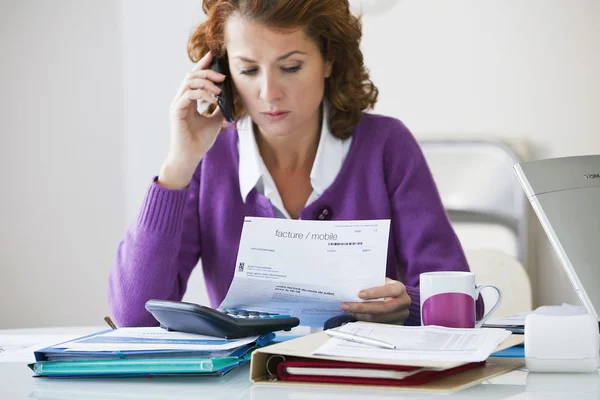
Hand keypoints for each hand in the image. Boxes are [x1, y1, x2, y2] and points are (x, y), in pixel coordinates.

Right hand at [159, 51, 226, 187]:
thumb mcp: (216, 120)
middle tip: (222, 75)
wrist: (191, 156)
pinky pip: (189, 95)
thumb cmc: (200, 140)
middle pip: (191, 76)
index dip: (202, 65)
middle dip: (207, 71)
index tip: (212, 55)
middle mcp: (181, 99)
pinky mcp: (176, 111)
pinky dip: (203, 94)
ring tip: (219, 89)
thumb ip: (219, 107)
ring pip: (189, 82)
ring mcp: (177, 104)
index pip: (194, 77)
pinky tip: (214, 99)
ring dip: (206, 82)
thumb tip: (231, 96)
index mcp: (188, 99)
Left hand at [341, 278, 410, 323]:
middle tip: (345, 306)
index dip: (375, 293)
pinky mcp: (396, 326)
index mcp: (400, 288)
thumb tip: (350, 289)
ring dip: (361, 316)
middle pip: (382, 308)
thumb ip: (370, 284)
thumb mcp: (379, 282)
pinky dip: (365, 322)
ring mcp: (401, 316)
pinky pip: (379, 327)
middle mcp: (403, 303)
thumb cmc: (382, 287)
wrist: (393, 297)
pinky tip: (355, 317)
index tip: (360, 294)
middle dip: (362, 307)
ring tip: (348, 311)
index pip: (389, 290)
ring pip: (379, 319)